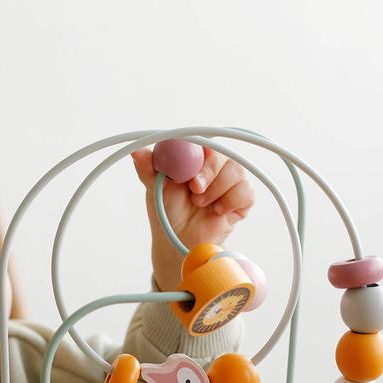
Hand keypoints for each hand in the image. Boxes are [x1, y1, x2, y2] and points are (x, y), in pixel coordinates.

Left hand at [132, 146, 253, 289]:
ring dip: (217, 190)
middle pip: (223, 154)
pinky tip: (216, 211)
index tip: (188, 170)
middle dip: (209, 172)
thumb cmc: (166, 210)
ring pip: (236, 171)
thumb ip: (148, 167)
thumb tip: (136, 151)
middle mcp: (214, 164)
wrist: (179, 241)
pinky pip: (246, 191)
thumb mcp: (153, 187)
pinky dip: (230, 201)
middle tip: (195, 189)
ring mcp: (230, 181)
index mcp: (194, 156)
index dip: (198, 153)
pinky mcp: (242, 198)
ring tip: (200, 204)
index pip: (202, 141)